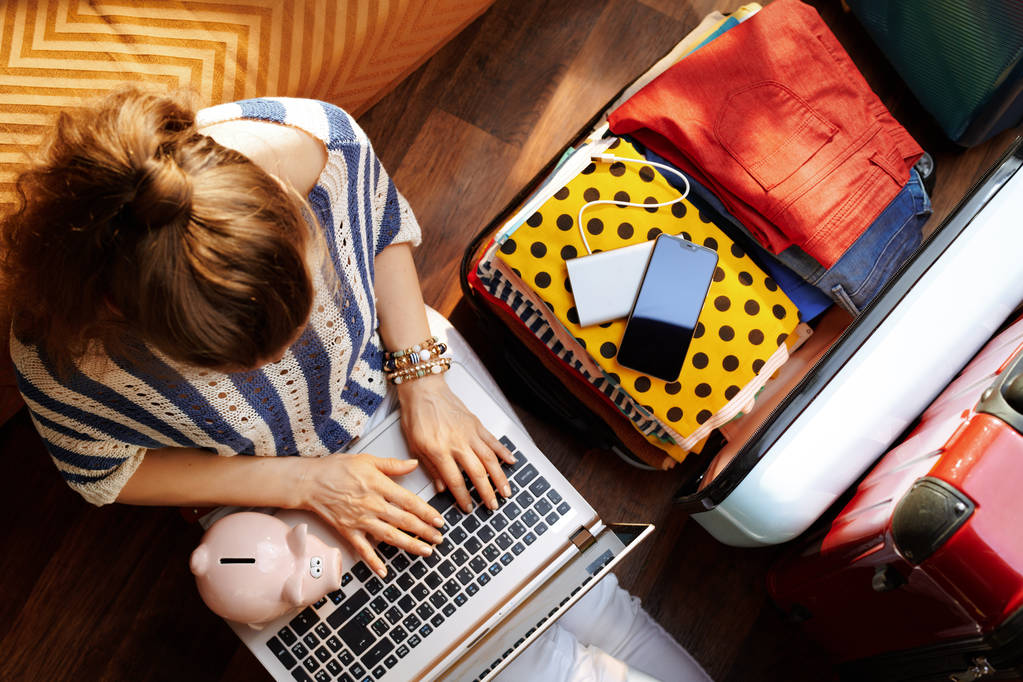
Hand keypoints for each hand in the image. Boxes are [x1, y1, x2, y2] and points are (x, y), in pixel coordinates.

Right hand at [297, 452, 444, 576]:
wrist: (310, 482)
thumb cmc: (337, 468)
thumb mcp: (367, 460)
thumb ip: (393, 465)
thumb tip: (414, 463)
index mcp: (379, 486)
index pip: (409, 502)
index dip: (426, 512)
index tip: (439, 520)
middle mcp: (372, 505)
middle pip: (404, 521)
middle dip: (424, 531)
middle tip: (439, 539)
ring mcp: (360, 520)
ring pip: (390, 536)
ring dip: (410, 545)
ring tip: (426, 551)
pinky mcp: (348, 531)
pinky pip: (363, 550)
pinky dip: (373, 562)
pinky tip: (384, 572)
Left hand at [397, 374, 516, 512]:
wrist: (423, 388)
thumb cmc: (416, 415)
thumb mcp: (414, 446)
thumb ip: (430, 468)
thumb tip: (442, 488)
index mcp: (438, 450)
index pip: (455, 481)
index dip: (463, 498)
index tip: (468, 508)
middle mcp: (457, 443)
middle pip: (477, 473)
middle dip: (487, 493)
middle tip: (493, 506)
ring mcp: (469, 433)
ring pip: (490, 459)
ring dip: (500, 477)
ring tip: (506, 491)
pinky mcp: (476, 424)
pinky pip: (493, 440)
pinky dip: (504, 451)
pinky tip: (511, 462)